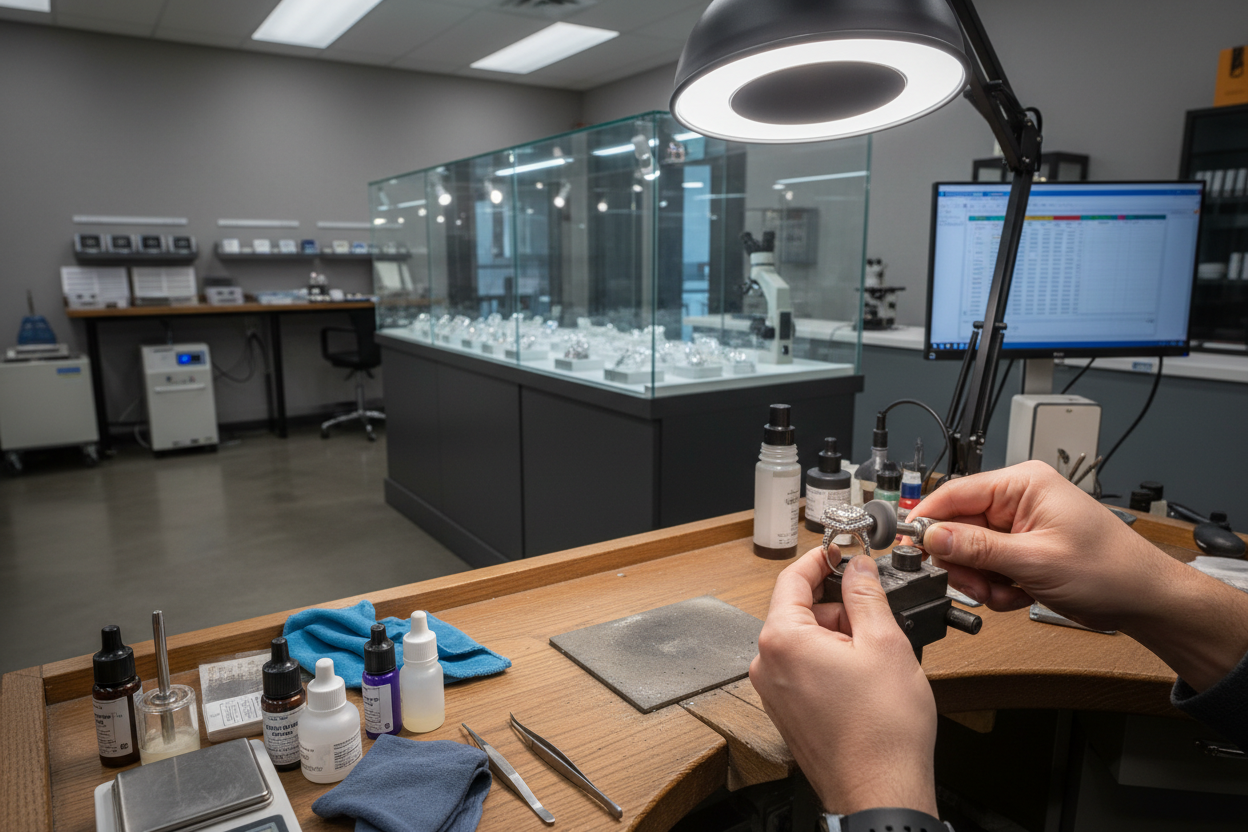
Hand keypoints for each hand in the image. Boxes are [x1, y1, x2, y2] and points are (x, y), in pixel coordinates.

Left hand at [750, 547, 937, 815]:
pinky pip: (806, 667)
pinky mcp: (788, 711)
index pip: (792, 578)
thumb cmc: (882, 733)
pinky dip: (833, 660)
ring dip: (839, 635)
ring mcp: (774, 691)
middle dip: (838, 606)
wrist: (881, 792)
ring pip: (806, 640)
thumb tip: (858, 568)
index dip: (820, 558)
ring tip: (877, 656)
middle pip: (800, 610)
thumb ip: (866, 595)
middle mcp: (767, 664)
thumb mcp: (884, 643)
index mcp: (781, 640)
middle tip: (876, 614)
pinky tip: (865, 677)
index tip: (840, 550)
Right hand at [912, 460, 1166, 631]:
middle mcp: (1019, 500)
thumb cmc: (1111, 570)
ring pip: (971, 553)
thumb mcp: (1035, 560)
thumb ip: (978, 548)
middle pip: (959, 527)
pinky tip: (1019, 594)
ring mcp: (1021, 527)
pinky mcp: (1023, 551)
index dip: (930, 520)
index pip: (956, 493)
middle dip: (965, 562)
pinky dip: (997, 587)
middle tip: (979, 583)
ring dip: (982, 580)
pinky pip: (988, 568)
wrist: (1145, 601)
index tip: (909, 545)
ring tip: (1008, 591)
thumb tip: (933, 537)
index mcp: (1023, 484)